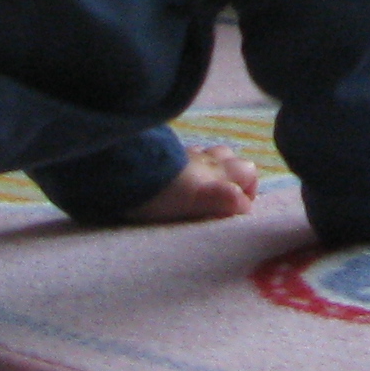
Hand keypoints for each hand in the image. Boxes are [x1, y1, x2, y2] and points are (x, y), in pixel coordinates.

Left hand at [127, 142, 262, 224]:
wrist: (122, 171)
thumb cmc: (160, 191)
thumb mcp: (195, 199)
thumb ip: (223, 199)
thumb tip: (245, 206)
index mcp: (215, 172)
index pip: (247, 174)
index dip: (247, 194)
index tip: (234, 216)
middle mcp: (205, 160)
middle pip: (233, 160)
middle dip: (237, 179)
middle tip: (226, 205)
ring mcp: (185, 156)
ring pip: (213, 154)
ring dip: (217, 169)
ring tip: (208, 191)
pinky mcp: (165, 158)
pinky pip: (189, 156)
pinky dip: (194, 165)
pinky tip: (184, 178)